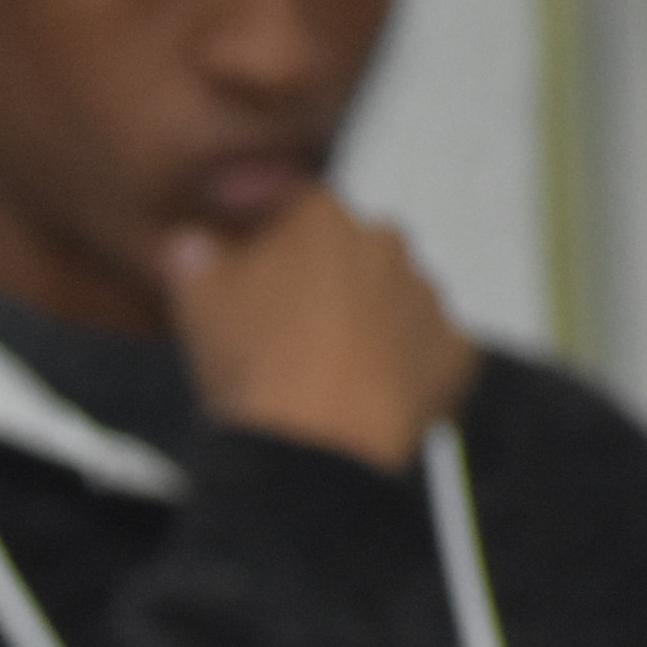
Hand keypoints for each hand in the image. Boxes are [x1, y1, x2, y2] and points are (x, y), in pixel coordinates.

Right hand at [158, 190, 473, 474]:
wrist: (320, 441)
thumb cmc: (254, 360)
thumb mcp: (194, 298)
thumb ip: (192, 256)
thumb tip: (191, 244)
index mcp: (320, 216)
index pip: (287, 205)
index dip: (260, 232)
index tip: (239, 261)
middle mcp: (385, 242)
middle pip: (344, 252)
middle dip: (316, 279)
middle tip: (279, 327)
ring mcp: (427, 297)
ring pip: (388, 299)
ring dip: (361, 321)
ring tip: (320, 370)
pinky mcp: (455, 353)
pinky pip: (423, 351)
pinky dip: (399, 367)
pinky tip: (363, 396)